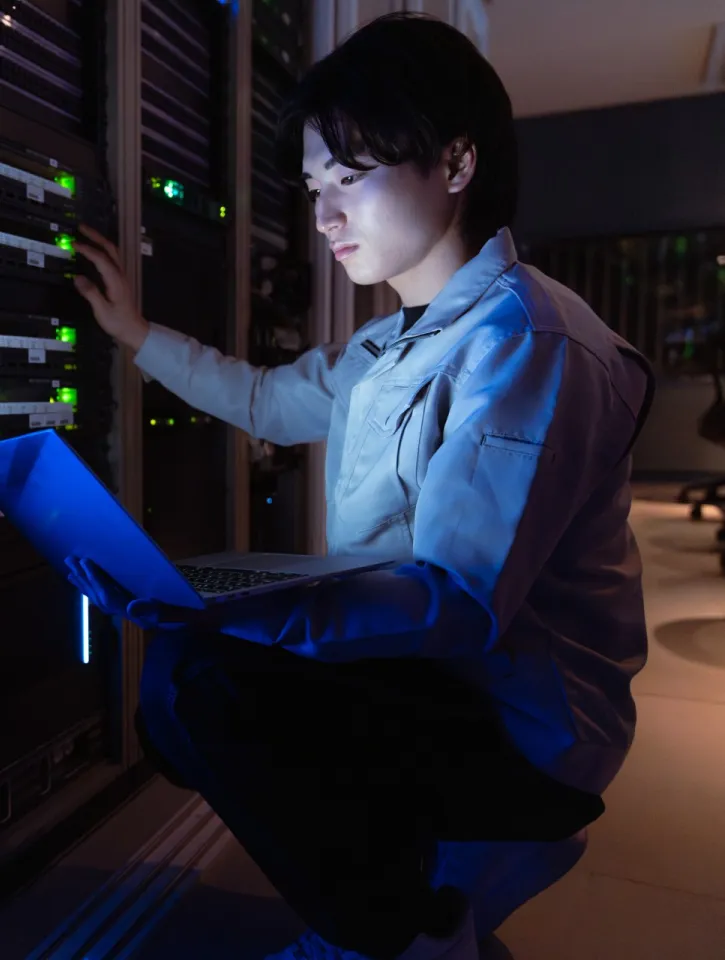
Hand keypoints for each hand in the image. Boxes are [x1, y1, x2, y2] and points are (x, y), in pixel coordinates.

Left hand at [65, 557, 213, 629]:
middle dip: (85, 579)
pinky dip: (104, 584)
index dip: (96, 580)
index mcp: (144, 617)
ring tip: (74, 567)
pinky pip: (119, 595)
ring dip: (90, 582)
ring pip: (108, 597)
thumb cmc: (205, 615)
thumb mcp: (185, 613)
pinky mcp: (147, 605)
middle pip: (103, 598)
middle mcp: (138, 616)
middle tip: (69, 560)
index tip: (85, 561)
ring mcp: (142, 611)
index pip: (112, 599)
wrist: (220, 620)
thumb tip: (130, 607)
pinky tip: (100, 576)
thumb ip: (159, 612)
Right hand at [72, 225, 149, 351]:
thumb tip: (78, 278)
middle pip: (111, 249)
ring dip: (101, 241)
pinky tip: (95, 251)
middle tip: (81, 228)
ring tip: (87, 234)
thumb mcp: (102, 311)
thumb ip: (91, 293)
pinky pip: (112, 259)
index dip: (88, 249)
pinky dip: (103, 250)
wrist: (134, 330)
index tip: (74, 244)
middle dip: (96, 237)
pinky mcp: (120, 280)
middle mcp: (121, 275)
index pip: (101, 259)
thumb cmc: (118, 323)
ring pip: (113, 253)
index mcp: (116, 281)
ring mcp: (122, 277)